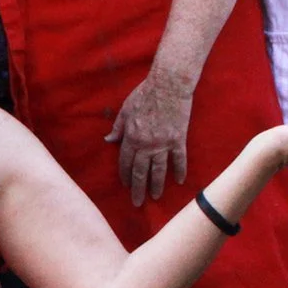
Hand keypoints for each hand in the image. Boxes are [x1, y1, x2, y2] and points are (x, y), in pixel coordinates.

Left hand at [106, 71, 192, 205]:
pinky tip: (180, 181)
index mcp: (131, 137)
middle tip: (137, 202)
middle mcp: (146, 144)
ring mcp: (163, 143)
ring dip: (157, 185)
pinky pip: (179, 159)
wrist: (168, 85)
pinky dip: (180, 170)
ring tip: (155, 197)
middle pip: (140, 171)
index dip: (125, 175)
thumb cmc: (144, 94)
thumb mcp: (125, 109)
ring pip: (159, 170)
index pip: (126, 162)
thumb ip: (118, 127)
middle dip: (138, 188)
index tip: (125, 185)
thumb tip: (108, 140)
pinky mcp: (178, 139)